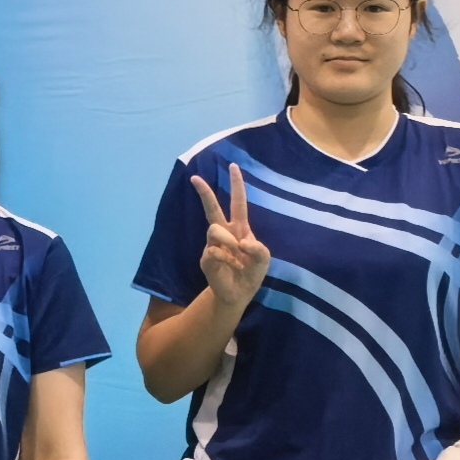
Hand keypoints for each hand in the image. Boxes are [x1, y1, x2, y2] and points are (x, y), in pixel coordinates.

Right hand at [194, 165, 271, 314]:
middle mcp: (224, 233)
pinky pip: (214, 251)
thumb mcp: (264, 259)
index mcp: (240, 228)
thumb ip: (259, 248)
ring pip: (214, 230)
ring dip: (229, 242)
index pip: (237, 202)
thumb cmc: (252, 272)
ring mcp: (213, 245)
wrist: (238, 293)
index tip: (232, 166)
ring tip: (237, 257)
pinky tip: (231, 268)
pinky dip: (226, 259)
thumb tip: (241, 243)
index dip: (236, 185)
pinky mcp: (206, 258)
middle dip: (205, 193)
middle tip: (194, 178)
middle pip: (212, 209)